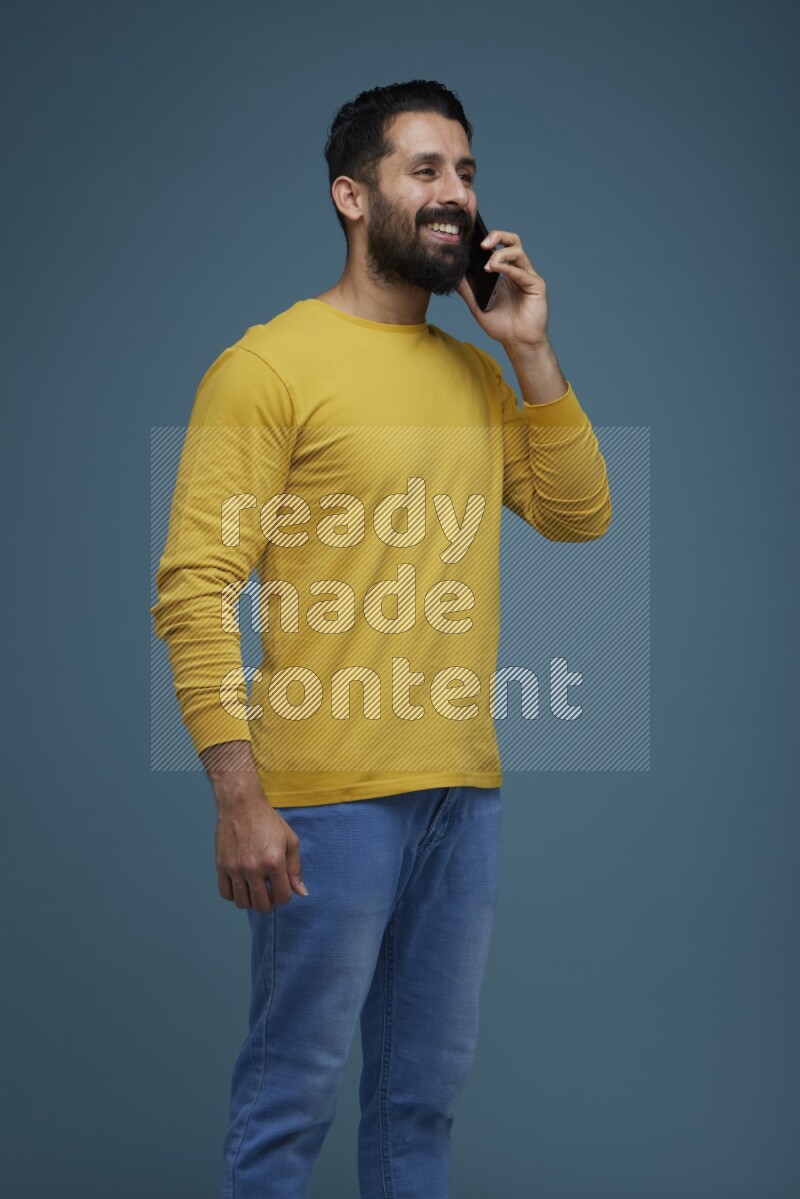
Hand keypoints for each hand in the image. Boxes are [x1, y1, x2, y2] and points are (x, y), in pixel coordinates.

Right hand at [201, 740, 307, 912]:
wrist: (241, 805)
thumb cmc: (268, 821)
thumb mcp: (290, 841)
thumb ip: (296, 869)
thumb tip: (301, 893)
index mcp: (274, 862)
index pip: (283, 897)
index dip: (285, 896)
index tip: (282, 888)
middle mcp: (254, 868)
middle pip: (262, 906)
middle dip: (269, 903)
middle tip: (269, 892)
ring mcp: (235, 869)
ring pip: (242, 903)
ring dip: (251, 900)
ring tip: (255, 888)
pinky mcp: (221, 866)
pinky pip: (226, 894)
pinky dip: (234, 895)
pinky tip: (241, 884)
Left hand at [456, 228, 549, 350]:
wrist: (518, 343)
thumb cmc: (501, 325)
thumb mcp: (477, 306)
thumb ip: (467, 290)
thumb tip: (453, 274)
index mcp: (505, 272)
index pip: (499, 246)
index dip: (488, 239)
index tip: (471, 241)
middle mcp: (517, 270)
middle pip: (512, 241)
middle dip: (498, 236)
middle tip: (482, 244)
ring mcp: (528, 276)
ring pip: (518, 252)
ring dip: (500, 254)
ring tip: (488, 265)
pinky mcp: (536, 285)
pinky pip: (522, 272)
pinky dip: (508, 268)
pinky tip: (496, 268)